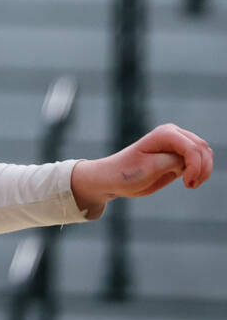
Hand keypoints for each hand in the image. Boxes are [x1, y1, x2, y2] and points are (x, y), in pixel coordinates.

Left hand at [71, 124, 212, 217]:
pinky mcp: (178, 155)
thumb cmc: (127, 173)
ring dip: (204, 170)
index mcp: (163, 134)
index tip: (186, 184)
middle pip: (202, 148)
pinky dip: (201, 171)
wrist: (114, 178)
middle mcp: (172, 134)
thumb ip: (172, 161)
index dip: (196, 166)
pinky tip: (190, 181)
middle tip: (190, 185)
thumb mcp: (149, 169)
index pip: (191, 147)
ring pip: (204, 152)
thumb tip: (189, 160)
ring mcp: (176, 143)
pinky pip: (200, 159)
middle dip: (203, 168)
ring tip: (190, 184)